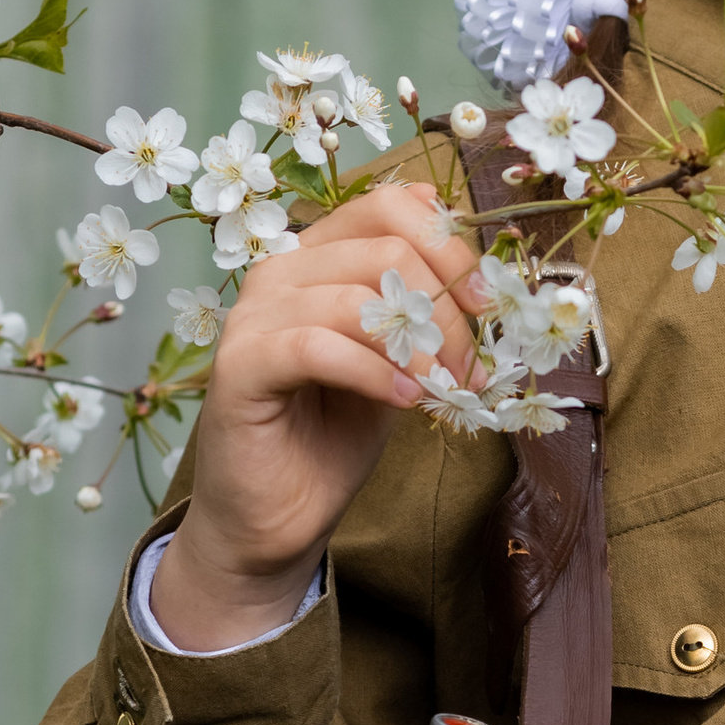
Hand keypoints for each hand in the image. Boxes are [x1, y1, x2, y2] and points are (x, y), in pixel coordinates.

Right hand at [148, 183, 487, 651]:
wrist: (273, 518)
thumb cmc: (331, 438)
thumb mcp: (397, 364)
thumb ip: (424, 319)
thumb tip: (484, 288)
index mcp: (318, 259)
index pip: (388, 206)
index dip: (450, 245)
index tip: (485, 302)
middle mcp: (281, 273)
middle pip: (385, 249)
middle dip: (445, 311)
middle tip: (468, 371)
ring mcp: (253, 315)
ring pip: (355, 297)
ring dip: (419, 349)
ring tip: (442, 393)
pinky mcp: (239, 365)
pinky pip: (318, 345)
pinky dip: (375, 374)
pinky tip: (405, 403)